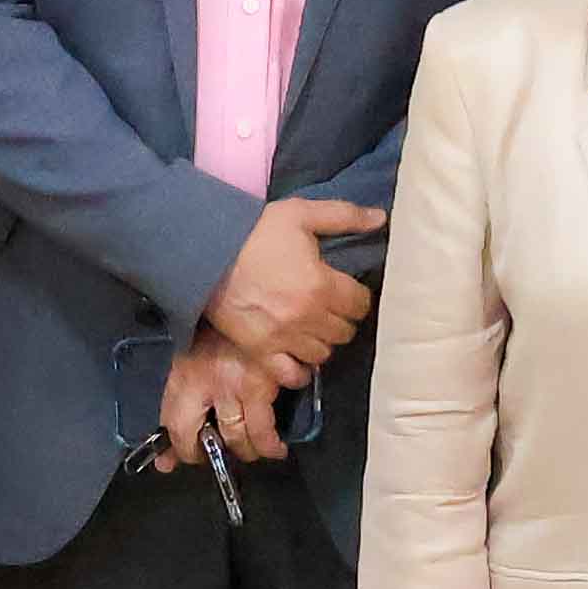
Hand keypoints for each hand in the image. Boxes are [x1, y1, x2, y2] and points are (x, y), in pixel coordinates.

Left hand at [156, 328, 288, 470]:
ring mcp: (237, 385)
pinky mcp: (264, 383)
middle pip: (211, 439)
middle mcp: (208, 385)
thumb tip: (165, 457)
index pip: (176, 428)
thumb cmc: (217, 330)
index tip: (189, 456)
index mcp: (184, 378)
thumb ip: (178, 405)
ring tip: (254, 448)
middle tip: (225, 452)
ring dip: (250, 450)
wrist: (242, 297)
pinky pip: (267, 428)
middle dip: (219, 454)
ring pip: (243, 437)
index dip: (184, 451)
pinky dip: (272, 442)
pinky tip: (276, 446)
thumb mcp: (189, 359)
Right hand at [202, 195, 385, 388]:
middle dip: (342, 319)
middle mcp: (307, 317)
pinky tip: (298, 355)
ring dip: (323, 341)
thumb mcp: (301, 213)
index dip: (358, 297)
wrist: (206, 252)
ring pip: (323, 354)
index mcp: (322, 284)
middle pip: (344, 331)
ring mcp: (284, 338)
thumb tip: (381, 218)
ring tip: (313, 328)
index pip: (360, 305)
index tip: (349, 291)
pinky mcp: (260, 351)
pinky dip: (299, 370)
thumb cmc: (255, 231)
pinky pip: (291, 375)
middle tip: (330, 307)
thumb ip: (344, 216)